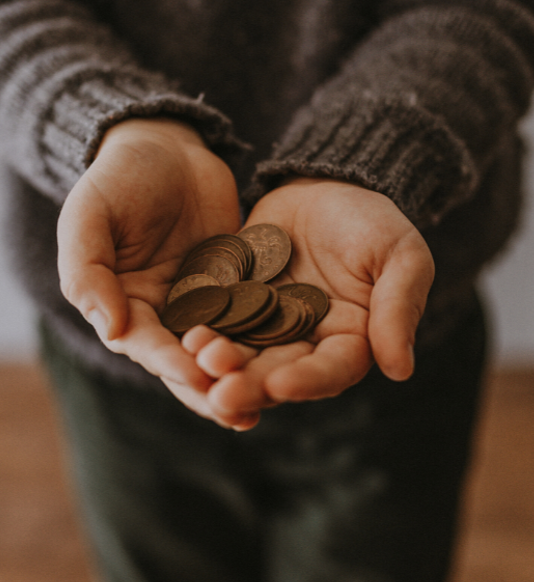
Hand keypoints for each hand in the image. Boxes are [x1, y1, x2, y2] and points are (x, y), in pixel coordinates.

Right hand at [57, 118, 242, 421]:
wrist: (163, 144)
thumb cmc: (116, 177)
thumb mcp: (89, 216)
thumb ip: (88, 271)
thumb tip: (111, 329)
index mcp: (117, 305)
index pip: (143, 343)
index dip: (168, 361)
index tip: (195, 374)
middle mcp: (157, 314)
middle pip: (184, 361)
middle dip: (210, 387)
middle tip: (239, 411)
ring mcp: (198, 304)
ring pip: (221, 350)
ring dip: (241, 377)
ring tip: (269, 402)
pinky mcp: (234, 289)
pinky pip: (252, 320)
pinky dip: (268, 343)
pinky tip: (295, 361)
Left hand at [187, 177, 433, 427]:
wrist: (321, 186)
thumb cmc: (372, 220)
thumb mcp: (399, 256)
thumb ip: (397, 308)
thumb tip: (400, 370)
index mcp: (349, 341)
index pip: (330, 370)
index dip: (306, 381)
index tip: (280, 385)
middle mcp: (302, 343)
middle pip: (276, 373)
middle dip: (250, 385)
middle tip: (222, 396)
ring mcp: (262, 326)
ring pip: (239, 355)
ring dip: (218, 365)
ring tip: (198, 362)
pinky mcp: (230, 304)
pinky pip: (212, 322)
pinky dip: (199, 331)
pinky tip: (181, 336)